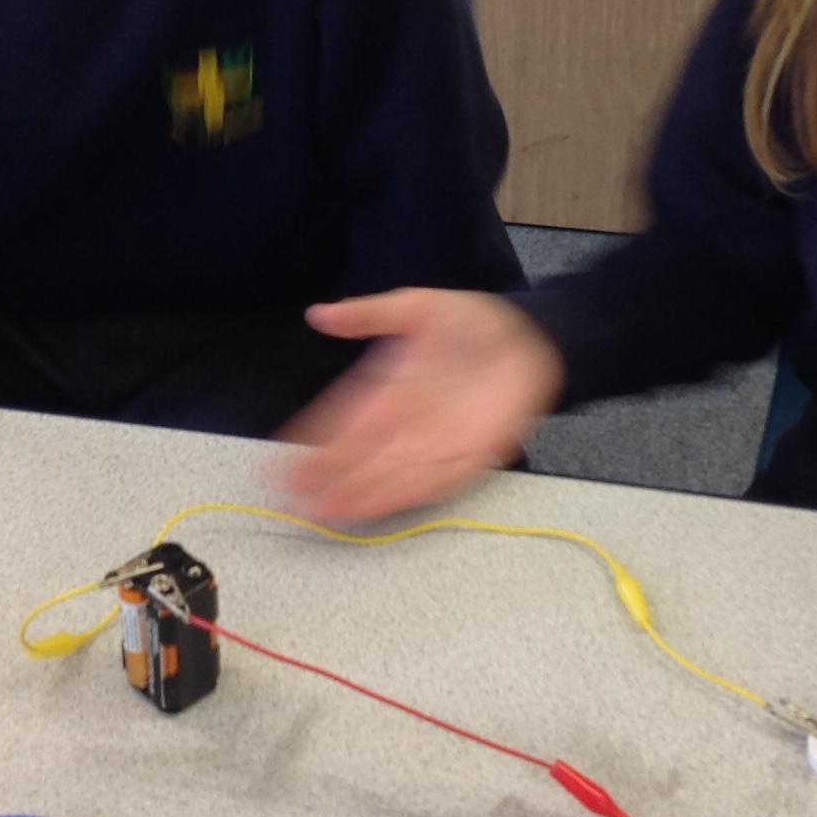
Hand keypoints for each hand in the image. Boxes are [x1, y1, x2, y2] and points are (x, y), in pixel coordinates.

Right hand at [280, 290, 565, 522]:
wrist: (533, 336)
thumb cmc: (474, 321)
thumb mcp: (417, 307)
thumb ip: (369, 314)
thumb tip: (319, 314)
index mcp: (387, 388)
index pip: (341, 420)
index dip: (312, 441)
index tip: (283, 459)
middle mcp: (405, 421)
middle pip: (358, 456)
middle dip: (327, 477)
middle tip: (294, 496)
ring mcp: (434, 442)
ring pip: (388, 474)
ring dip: (359, 494)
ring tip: (328, 510)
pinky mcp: (468, 455)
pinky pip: (433, 481)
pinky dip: (405, 494)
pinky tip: (379, 506)